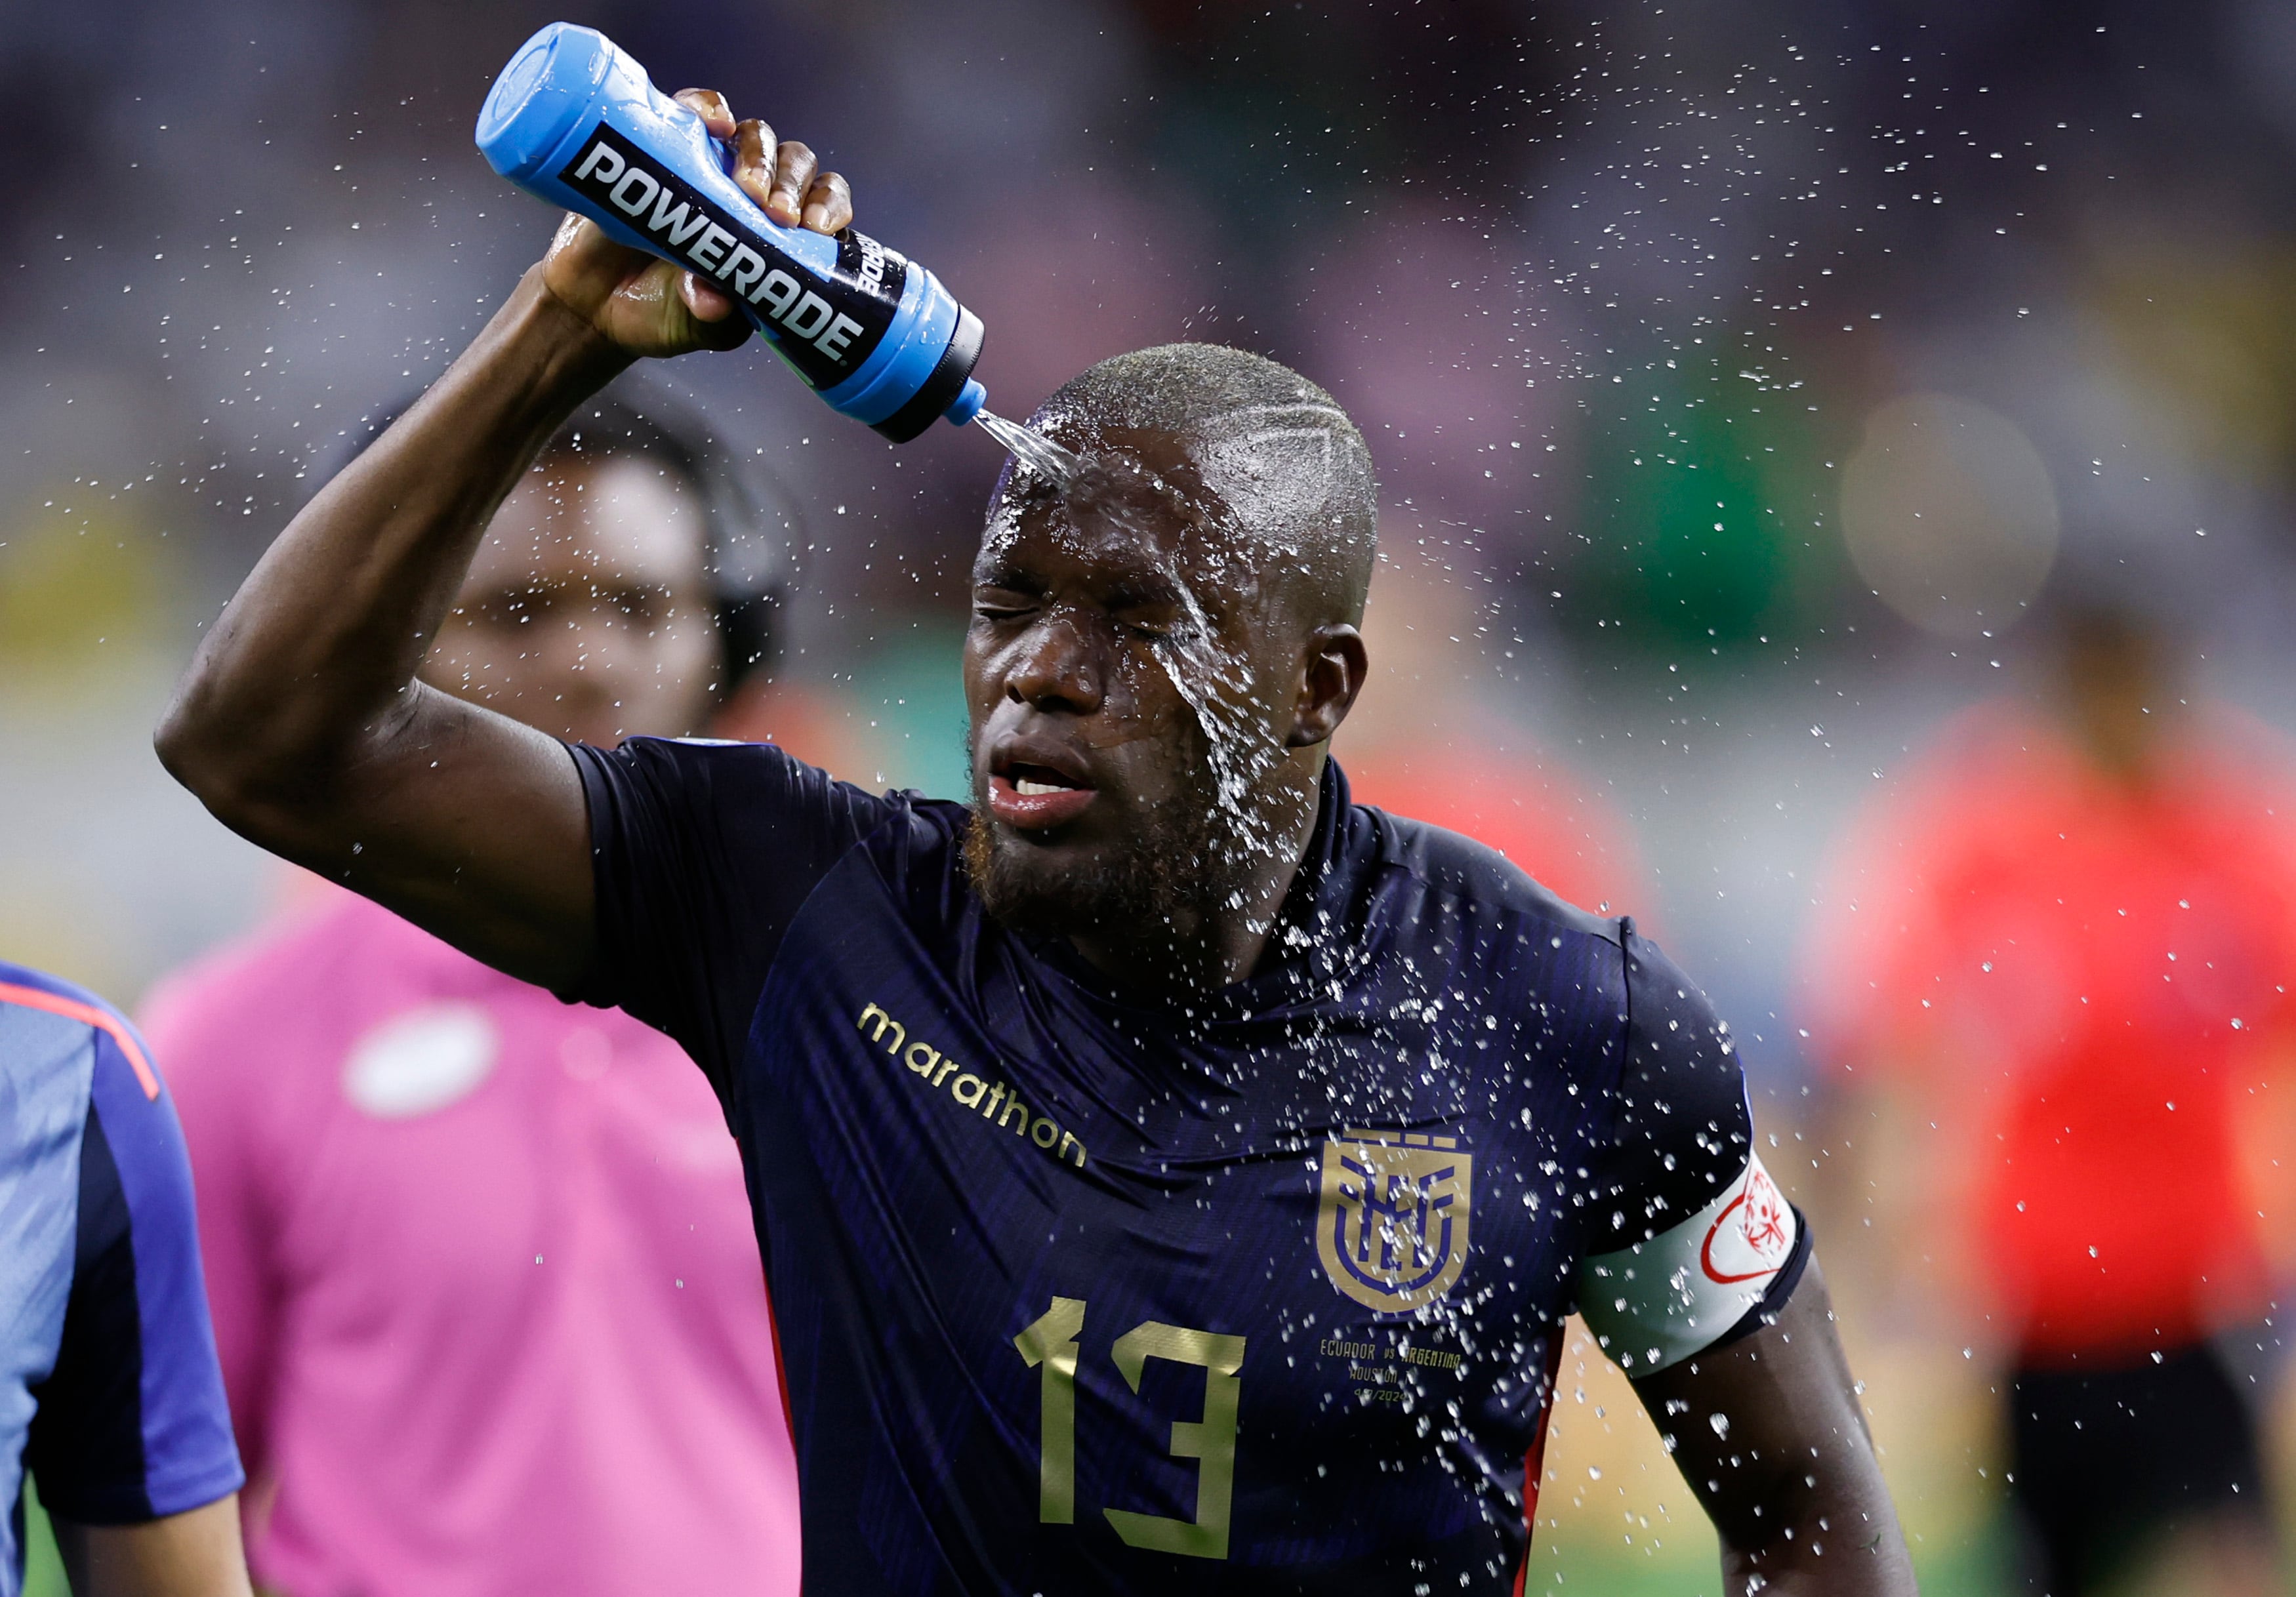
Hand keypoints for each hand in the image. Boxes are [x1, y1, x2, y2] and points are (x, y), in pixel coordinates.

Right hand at [536, 88, 855, 360]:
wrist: (590, 302)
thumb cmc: (659, 313)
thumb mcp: (695, 328)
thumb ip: (714, 321)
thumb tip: (713, 300)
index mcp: (775, 237)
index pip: (821, 208)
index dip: (829, 208)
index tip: (817, 230)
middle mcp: (750, 196)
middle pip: (795, 166)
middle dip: (794, 185)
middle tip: (779, 215)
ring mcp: (710, 166)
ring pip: (756, 136)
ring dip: (760, 155)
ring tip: (746, 187)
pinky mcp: (666, 143)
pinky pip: (696, 110)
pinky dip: (709, 107)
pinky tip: (715, 122)